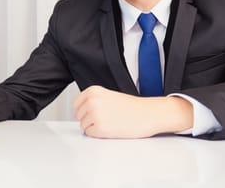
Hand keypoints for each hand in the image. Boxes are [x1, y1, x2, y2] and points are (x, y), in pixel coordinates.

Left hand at [72, 86, 192, 138]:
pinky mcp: (100, 129)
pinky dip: (99, 134)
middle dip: (90, 119)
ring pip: (84, 126)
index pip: (76, 104)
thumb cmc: (131, 106)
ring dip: (94, 127)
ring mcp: (95, 115)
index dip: (85, 110)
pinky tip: (111, 128)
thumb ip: (91, 101)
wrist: (148, 113)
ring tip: (110, 122)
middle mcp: (92, 101)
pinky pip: (90, 134)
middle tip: (107, 117)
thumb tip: (77, 113)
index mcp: (93, 91)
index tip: (95, 111)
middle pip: (79, 116)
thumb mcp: (107, 96)